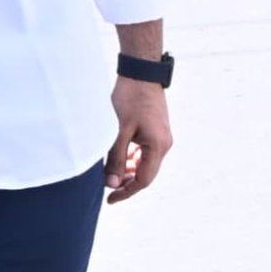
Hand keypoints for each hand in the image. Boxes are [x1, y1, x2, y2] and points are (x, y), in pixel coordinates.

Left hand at [105, 76, 172, 200]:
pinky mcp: (156, 130)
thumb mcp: (119, 130)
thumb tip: (111, 183)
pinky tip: (119, 156)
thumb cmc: (131, 98)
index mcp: (158, 146)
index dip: (125, 192)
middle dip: (126, 182)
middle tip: (106, 187)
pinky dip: (132, 158)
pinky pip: (145, 151)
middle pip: (146, 173)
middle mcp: (164, 144)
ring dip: (128, 170)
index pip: (143, 180)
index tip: (109, 199)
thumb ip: (116, 158)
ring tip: (110, 173)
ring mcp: (161, 137)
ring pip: (145, 163)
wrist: (141, 72)